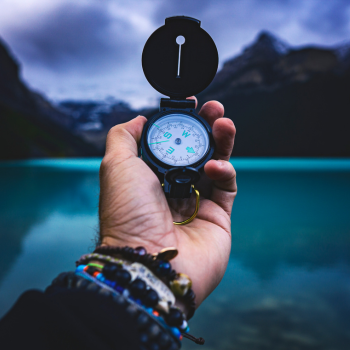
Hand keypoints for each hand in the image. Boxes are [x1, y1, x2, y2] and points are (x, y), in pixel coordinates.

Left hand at [99, 98, 236, 307]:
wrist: (147, 260)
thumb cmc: (128, 215)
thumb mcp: (116, 166)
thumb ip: (124, 137)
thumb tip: (138, 120)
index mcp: (150, 176)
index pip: (172, 143)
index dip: (182, 124)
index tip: (190, 105)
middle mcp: (173, 188)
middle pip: (197, 151)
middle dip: (207, 127)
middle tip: (215, 109)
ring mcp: (197, 202)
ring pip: (216, 164)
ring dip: (222, 142)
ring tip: (224, 123)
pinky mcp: (217, 216)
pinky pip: (226, 186)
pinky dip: (224, 171)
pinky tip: (215, 167)